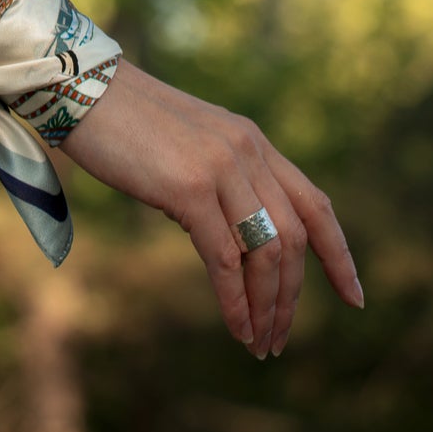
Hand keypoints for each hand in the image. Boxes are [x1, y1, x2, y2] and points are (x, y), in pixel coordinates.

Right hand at [55, 58, 364, 357]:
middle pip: (295, 239)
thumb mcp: (188, 145)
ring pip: (268, 254)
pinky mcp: (189, 188)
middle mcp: (248, 151)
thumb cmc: (121, 120)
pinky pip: (226, 260)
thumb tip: (231, 242)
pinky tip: (237, 328)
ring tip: (260, 344)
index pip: (315, 203)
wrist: (78, 87)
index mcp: (251, 140)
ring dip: (268, 307)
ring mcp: (222, 168)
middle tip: (280, 340)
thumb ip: (219, 181)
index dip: (339, 255)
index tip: (354, 297)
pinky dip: (236, 302)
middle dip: (293, 297)